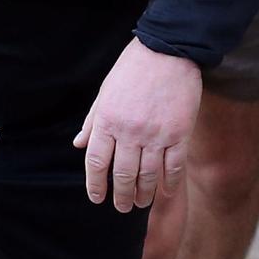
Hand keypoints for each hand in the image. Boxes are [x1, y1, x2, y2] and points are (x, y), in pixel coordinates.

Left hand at [74, 39, 201, 211]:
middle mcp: (130, 132)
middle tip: (121, 207)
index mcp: (107, 121)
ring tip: (140, 203)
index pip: (96, 163)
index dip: (95, 185)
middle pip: (122, 175)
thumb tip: (79, 145)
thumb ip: (93, 122)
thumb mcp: (105, 92)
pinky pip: (173, 166)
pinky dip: (169, 183)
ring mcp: (156, 134)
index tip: (97, 198)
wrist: (168, 51)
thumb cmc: (133, 69)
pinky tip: (165, 192)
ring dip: (143, 194)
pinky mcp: (179, 133)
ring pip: (148, 175)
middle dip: (120, 196)